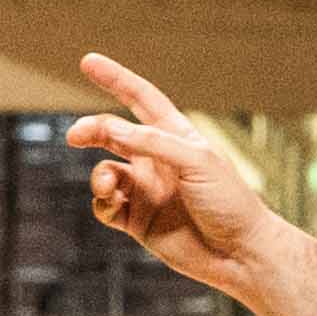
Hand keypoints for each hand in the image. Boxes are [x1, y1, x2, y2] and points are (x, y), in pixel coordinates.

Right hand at [65, 56, 282, 294]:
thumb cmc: (230, 202)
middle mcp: (158, 160)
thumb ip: (153, 141)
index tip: (88, 61)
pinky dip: (102, 202)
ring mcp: (146, 190)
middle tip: (76, 135)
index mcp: (177, 137)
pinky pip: (105, 205)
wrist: (241, 254)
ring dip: (99, 176)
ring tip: (108, 186)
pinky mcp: (137, 220)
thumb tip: (110, 127)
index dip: (116, 79)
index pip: (141, 99)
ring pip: (104, 171)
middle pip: (113, 134)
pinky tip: (114, 204)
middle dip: (92, 130)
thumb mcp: (197, 161)